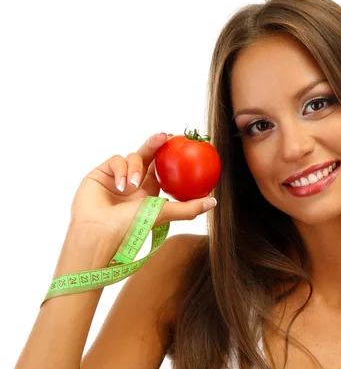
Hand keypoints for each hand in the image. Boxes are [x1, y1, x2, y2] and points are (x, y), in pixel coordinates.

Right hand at [69, 132, 215, 240]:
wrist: (99, 232)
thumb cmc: (130, 227)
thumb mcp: (163, 214)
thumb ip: (188, 208)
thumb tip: (214, 202)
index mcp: (148, 192)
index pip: (162, 169)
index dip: (172, 156)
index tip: (183, 145)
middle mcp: (133, 183)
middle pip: (149, 156)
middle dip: (158, 144)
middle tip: (167, 136)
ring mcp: (117, 177)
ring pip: (132, 156)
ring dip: (135, 167)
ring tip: (132, 186)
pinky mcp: (101, 173)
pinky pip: (116, 160)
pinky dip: (121, 170)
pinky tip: (121, 185)